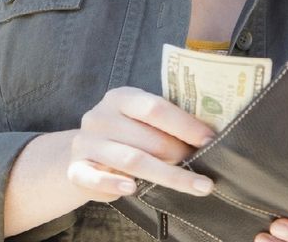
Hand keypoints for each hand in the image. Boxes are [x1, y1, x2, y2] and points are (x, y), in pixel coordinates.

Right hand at [65, 86, 216, 202]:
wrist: (82, 154)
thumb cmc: (125, 135)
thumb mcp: (139, 121)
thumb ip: (165, 123)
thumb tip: (208, 137)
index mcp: (119, 98)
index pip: (155, 108)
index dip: (185, 125)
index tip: (210, 140)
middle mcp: (100, 117)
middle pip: (147, 138)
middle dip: (180, 154)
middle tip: (206, 169)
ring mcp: (86, 143)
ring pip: (131, 160)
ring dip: (168, 175)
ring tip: (195, 185)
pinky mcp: (76, 169)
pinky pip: (96, 178)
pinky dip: (114, 184)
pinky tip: (133, 189)